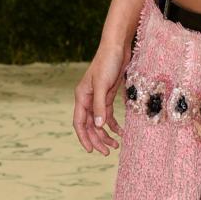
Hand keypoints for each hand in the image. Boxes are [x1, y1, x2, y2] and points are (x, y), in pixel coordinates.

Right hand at [73, 36, 132, 154]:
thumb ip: (100, 106)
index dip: (84, 137)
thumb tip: (97, 126)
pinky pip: (109, 115)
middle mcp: (88, 99)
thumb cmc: (107, 63)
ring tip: (116, 146)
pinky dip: (114, 124)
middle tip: (107, 152)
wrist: (117, 47)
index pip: (79, 123)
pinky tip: (121, 132)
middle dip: (97, 139)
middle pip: (90, 125)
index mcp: (82, 97)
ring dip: (106, 134)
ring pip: (99, 122)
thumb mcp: (103, 85)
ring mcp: (98, 98)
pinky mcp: (108, 96)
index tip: (91, 150)